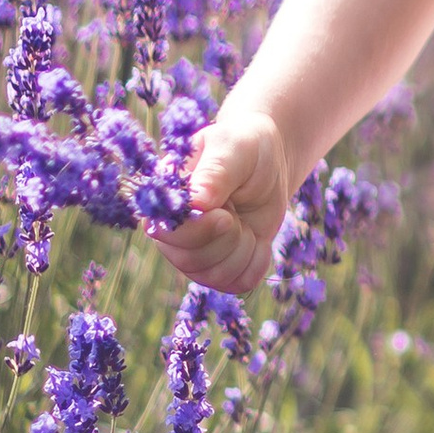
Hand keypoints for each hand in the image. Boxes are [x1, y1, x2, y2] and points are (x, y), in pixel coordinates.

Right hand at [153, 100, 293, 293]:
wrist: (267, 162)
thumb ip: (215, 173)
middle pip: (190, 261)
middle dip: (228, 239)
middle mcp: (173, 232)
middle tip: (238, 213)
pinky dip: (256, 263)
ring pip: (215, 277)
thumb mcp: (233, 150)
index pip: (167, 233)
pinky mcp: (219, 266)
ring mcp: (194, 253)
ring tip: (246, 222)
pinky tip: (257, 239)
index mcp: (166, 200)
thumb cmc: (244, 148)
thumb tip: (197, 201)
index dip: (199, 231)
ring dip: (244, 250)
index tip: (226, 214)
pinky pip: (237, 284)